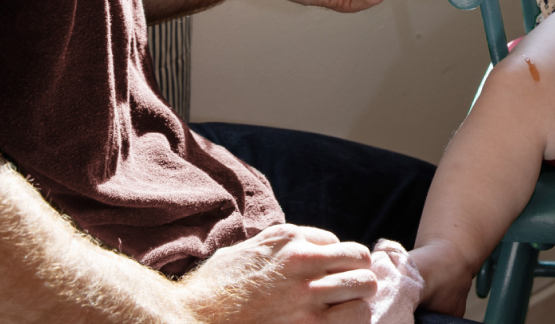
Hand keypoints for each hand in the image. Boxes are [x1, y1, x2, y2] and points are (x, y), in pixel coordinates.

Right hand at [179, 223, 375, 322]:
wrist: (190, 321)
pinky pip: (354, 319)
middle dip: (356, 275)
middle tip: (346, 292)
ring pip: (365, 287)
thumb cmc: (212, 291)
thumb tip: (302, 248)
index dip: (331, 263)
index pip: (336, 244)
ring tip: (346, 310)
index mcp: (287, 239)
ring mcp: (308, 296)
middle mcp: (303, 262)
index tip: (322, 279)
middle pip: (360, 260)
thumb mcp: (245, 252)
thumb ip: (277, 247)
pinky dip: (351, 322)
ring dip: (358, 298)